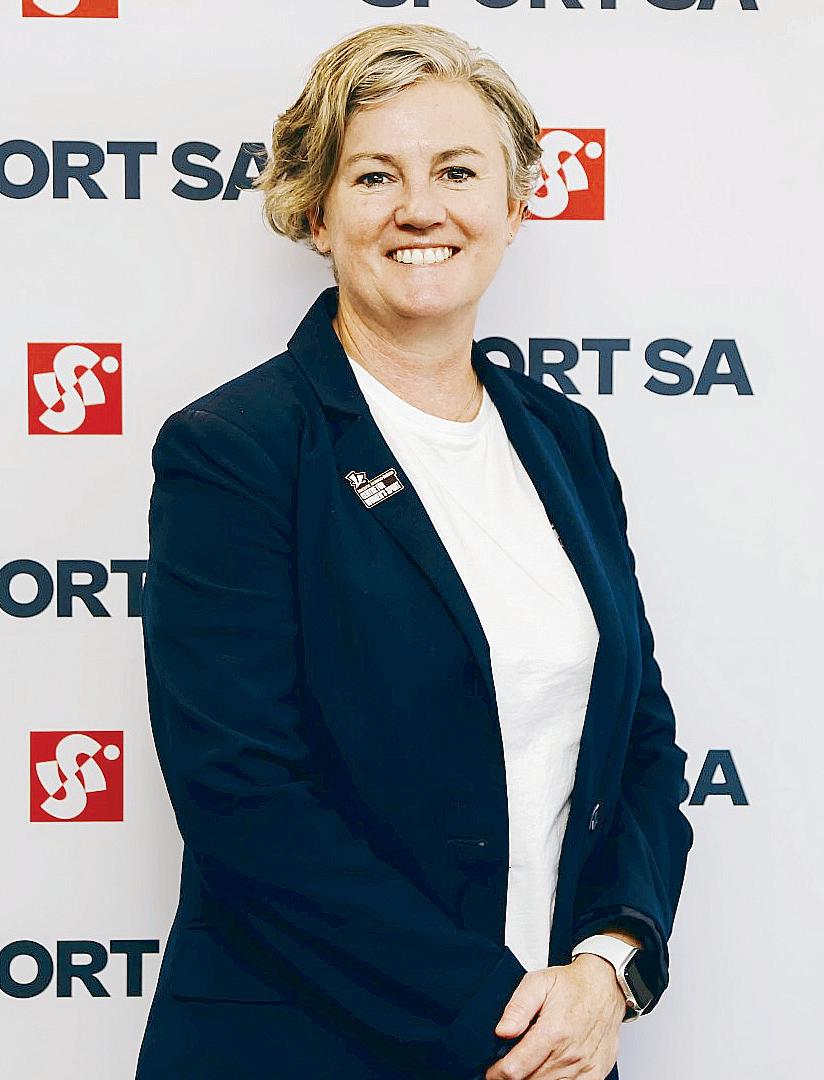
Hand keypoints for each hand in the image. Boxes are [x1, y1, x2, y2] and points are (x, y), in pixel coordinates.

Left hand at [484, 955, 625, 1079]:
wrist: (605, 986)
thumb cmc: (572, 985)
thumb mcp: (538, 982)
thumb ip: (518, 1007)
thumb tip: (502, 1031)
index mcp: (553, 1032)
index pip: (516, 1069)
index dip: (499, 1073)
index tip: (493, 1071)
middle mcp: (570, 1054)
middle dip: (514, 1077)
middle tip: (510, 1065)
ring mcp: (584, 1067)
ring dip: (533, 1079)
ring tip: (528, 1065)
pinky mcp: (595, 1074)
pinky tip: (548, 1070)